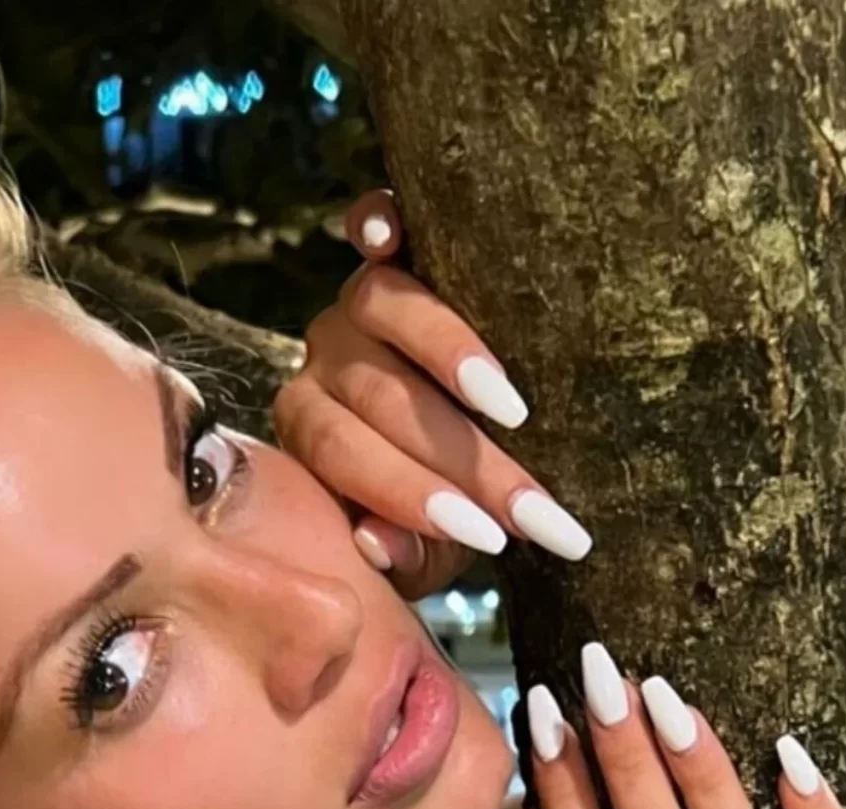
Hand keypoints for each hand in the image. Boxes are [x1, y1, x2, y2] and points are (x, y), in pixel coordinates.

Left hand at [272, 189, 593, 605]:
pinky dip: (374, 221)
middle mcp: (326, 360)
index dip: (416, 498)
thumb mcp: (426, 543)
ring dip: (445, 356)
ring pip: (380, 308)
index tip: (492, 538)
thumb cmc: (447, 495)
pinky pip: (369, 219)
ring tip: (510, 407)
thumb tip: (381, 547)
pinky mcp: (387, 243)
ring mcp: (353, 298)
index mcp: (316, 432)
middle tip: (529, 504)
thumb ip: (405, 552)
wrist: (458, 439)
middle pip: (378, 396)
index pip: (347, 459)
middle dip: (462, 461)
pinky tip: (386, 234)